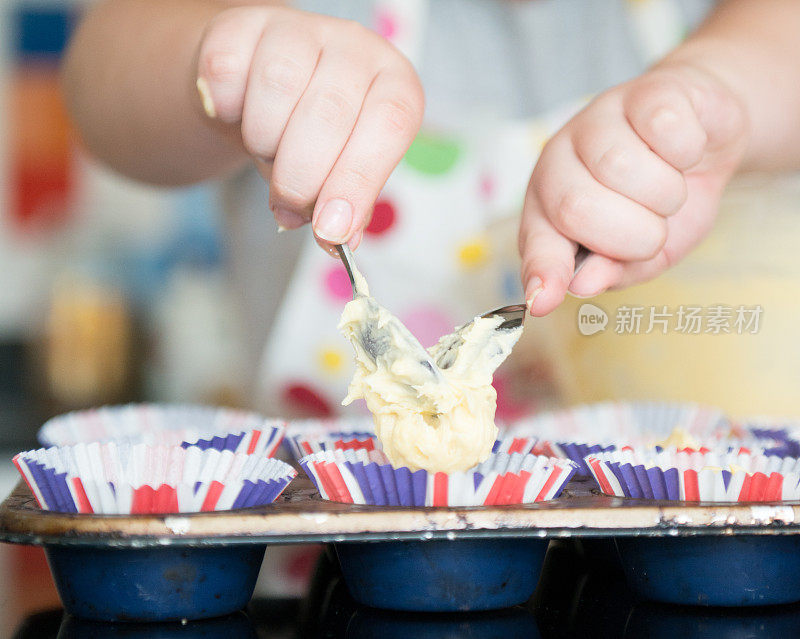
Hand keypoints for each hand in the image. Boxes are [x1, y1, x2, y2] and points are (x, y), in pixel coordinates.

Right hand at [195, 7, 423, 248]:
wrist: (257, 92)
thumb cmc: (311, 139)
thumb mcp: (340, 173)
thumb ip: (345, 207)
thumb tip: (338, 241)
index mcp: (394, 84)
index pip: (390, 125)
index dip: (358, 182)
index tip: (330, 230)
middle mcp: (355, 47)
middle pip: (331, 112)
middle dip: (302, 177)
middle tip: (287, 204)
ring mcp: (300, 28)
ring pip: (278, 88)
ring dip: (263, 142)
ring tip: (266, 151)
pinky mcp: (245, 23)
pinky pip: (226, 72)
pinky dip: (225, 110)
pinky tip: (235, 115)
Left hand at [519, 63, 747, 314]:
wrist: (707, 139)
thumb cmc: (662, 204)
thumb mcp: (644, 253)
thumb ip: (612, 270)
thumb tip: (582, 285)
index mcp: (549, 208)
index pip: (538, 242)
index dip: (542, 272)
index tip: (543, 301)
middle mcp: (560, 161)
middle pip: (576, 206)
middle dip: (631, 234)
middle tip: (654, 229)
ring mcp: (596, 120)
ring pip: (620, 168)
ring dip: (666, 196)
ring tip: (671, 190)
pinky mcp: (642, 91)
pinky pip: (665, 130)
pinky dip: (689, 152)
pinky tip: (685, 150)